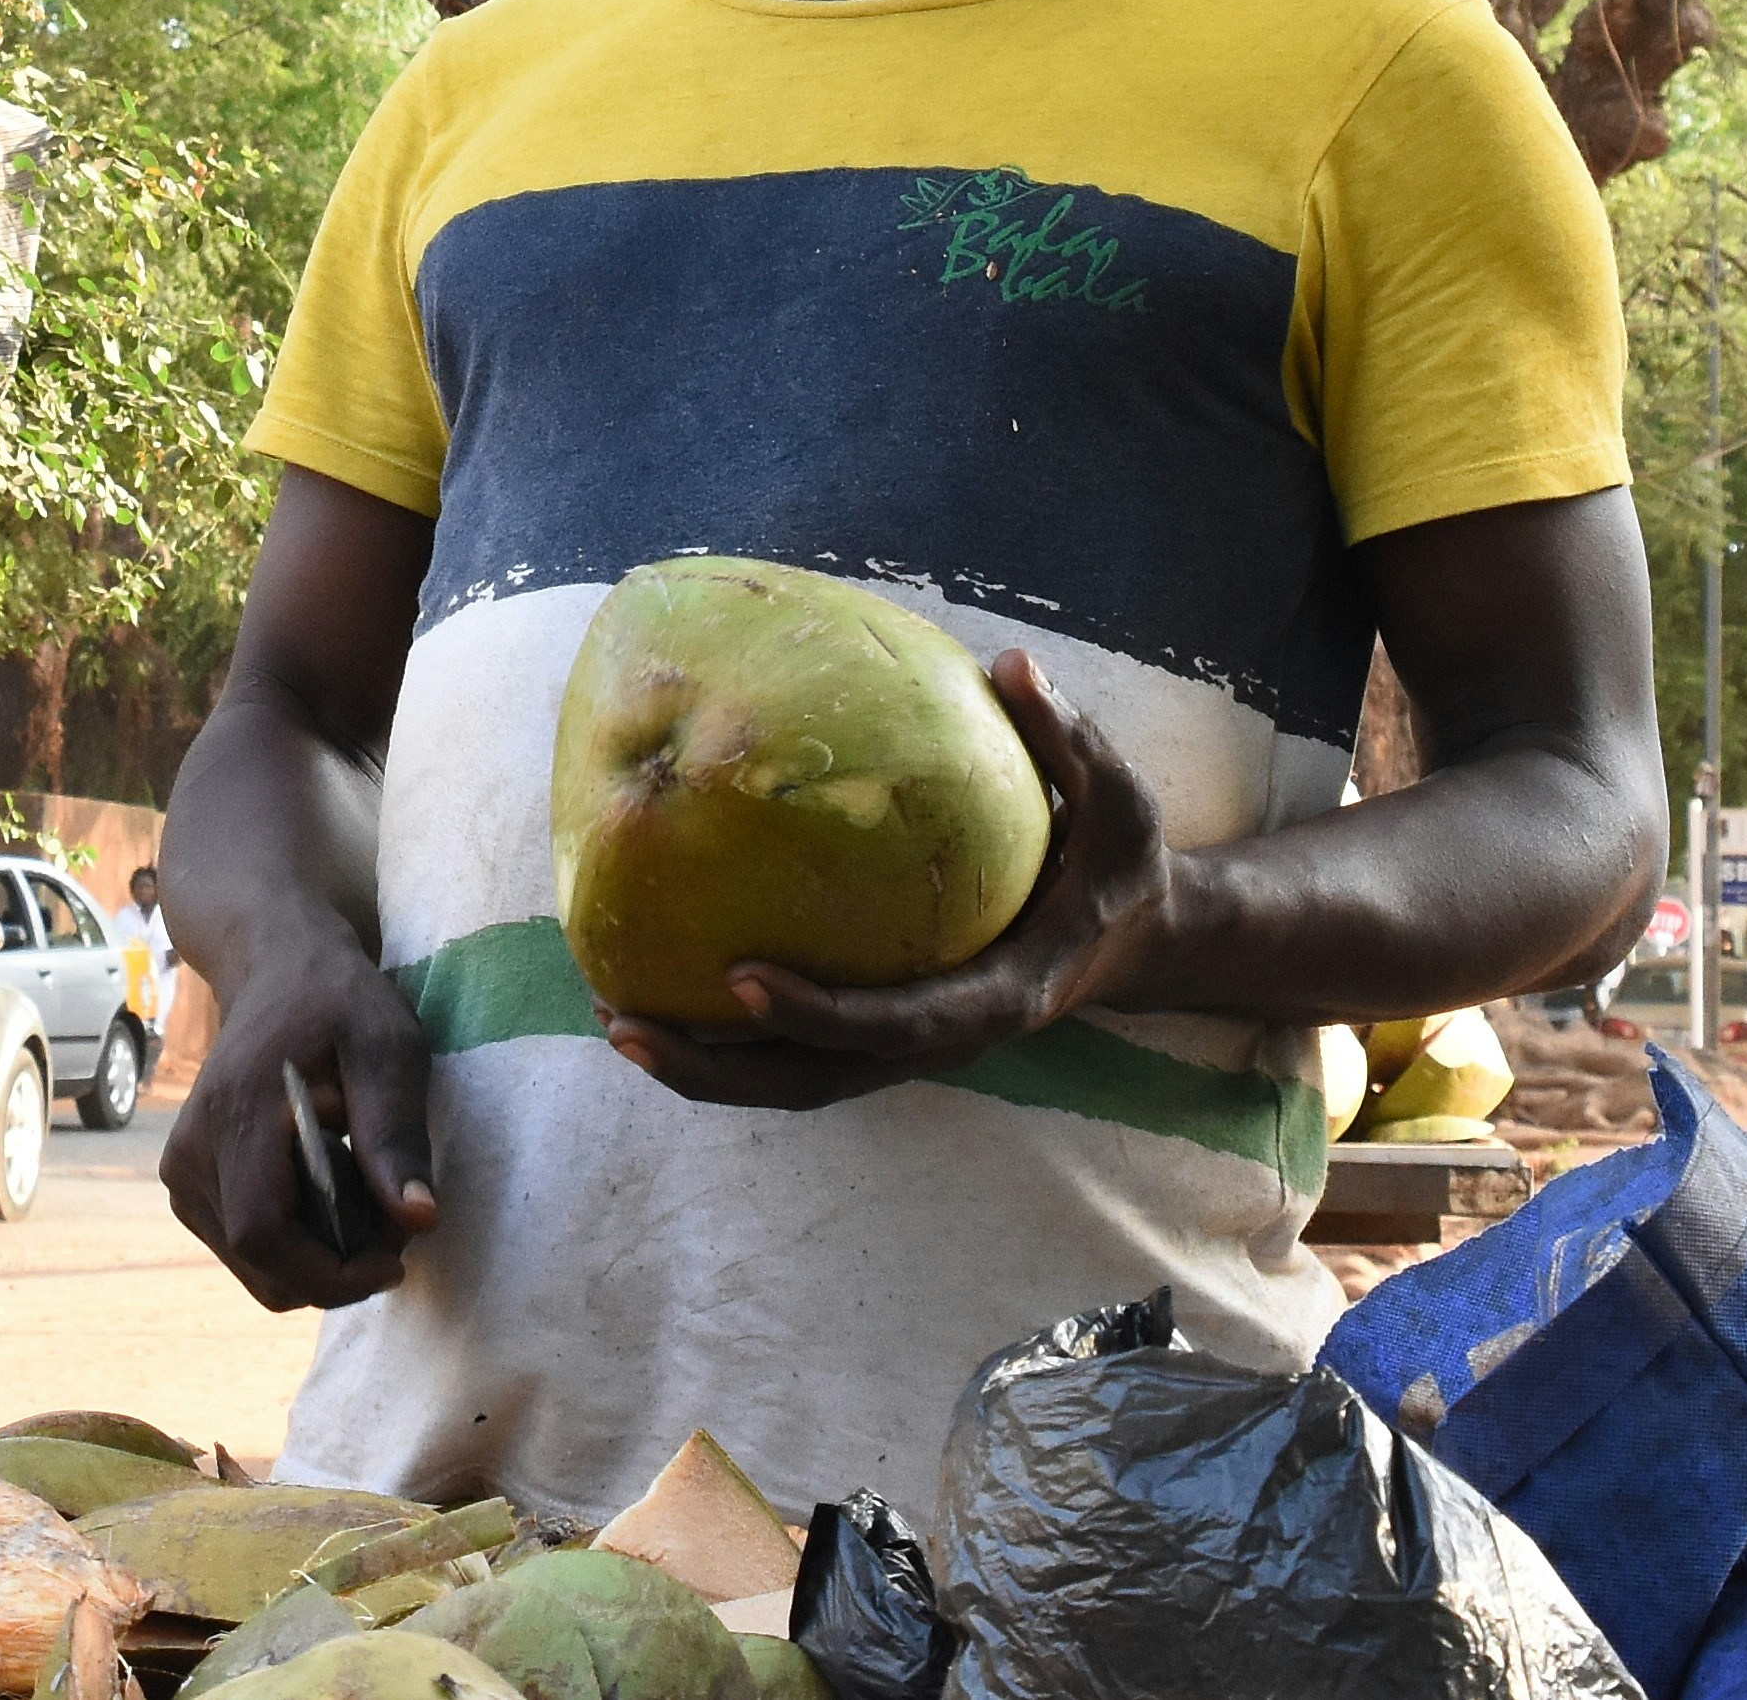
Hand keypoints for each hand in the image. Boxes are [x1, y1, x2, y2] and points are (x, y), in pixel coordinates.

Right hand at [159, 936, 438, 1310]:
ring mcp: (182, 1171)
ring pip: (256, 1267)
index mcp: (234, 1115)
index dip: (328, 1273)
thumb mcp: (387, 1051)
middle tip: (394, 1225)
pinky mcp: (187, 1183)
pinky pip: (245, 1250)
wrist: (275, 971)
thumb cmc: (338, 1004)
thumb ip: (396, 1135)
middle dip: (338, 1270)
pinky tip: (327, 1190)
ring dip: (321, 1260)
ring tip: (364, 1196)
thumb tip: (419, 1220)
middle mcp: (190, 1152)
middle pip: (262, 1264)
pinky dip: (297, 1245)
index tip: (393, 1263)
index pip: (262, 1234)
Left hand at [598, 650, 1183, 1111]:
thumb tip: (1009, 664)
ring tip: (612, 1020)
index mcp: (999, 999)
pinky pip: (798, 1053)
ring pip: (798, 1082)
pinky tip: (655, 989)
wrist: (1134, 936)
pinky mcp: (885, 1033)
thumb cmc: (1117, 860)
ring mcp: (910, 1047)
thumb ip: (1066, 737)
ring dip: (704, 1067)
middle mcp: (945, 1040)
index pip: (897, 1025)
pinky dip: (728, 1039)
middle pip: (820, 1081)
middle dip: (720, 1068)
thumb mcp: (1117, 798)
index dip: (819, 1013)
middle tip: (624, 1024)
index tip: (738, 977)